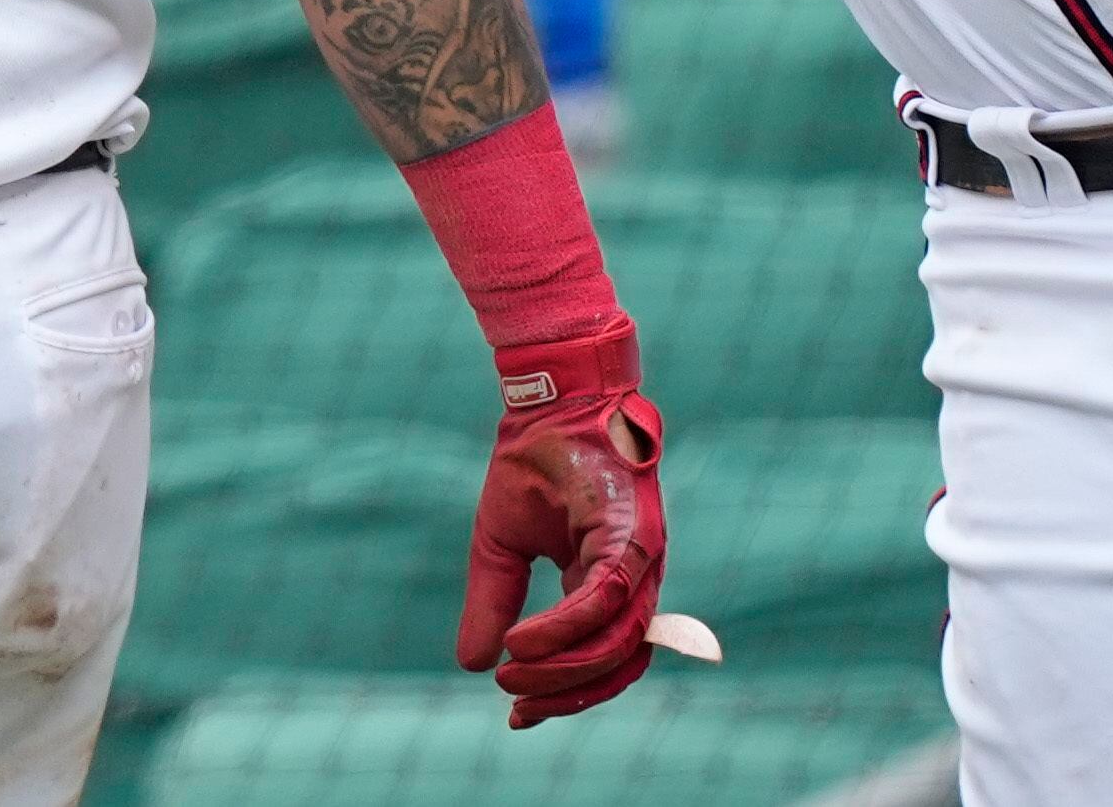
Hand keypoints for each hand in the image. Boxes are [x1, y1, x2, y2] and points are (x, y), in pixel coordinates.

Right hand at [460, 319, 667, 726]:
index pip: (600, 658)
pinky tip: (521, 642)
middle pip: (616, 665)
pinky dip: (563, 630)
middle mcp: (635, 579)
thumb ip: (493, 599)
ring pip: (615, 643)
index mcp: (607, 581)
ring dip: (562, 670)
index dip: (563, 693)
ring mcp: (640, 559)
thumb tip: (471, 664)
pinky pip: (602, 600)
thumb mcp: (499, 543)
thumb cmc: (532, 461)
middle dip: (564, 695)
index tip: (516, 716)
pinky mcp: (632, 536)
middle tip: (514, 705)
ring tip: (511, 674)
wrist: (547, 397)